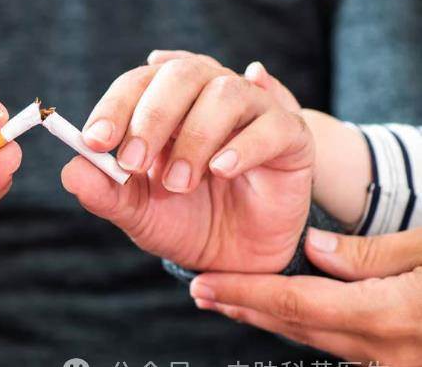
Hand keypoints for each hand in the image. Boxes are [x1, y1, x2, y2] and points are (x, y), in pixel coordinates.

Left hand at [62, 50, 312, 271]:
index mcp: (166, 104)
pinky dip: (242, 145)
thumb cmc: (183, 221)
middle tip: (133, 162)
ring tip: (179, 183)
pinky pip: (271, 125)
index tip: (94, 141)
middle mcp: (208, 95)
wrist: (234, 257)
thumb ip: (106, 192)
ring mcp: (252, 111)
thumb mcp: (138, 212)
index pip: (137, 83)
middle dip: (151, 117)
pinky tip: (220, 171)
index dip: (114, 107)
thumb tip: (70, 170)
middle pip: (181, 74)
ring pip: (224, 94)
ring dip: (194, 137)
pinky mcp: (289, 136)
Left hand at [190, 227, 421, 364]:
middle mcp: (383, 350)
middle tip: (202, 292)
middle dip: (243, 307)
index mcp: (385, 315)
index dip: (243, 291)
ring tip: (231, 302)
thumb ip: (371, 253)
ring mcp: (393, 364)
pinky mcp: (402, 362)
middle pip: (295, 326)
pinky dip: (306, 328)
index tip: (202, 284)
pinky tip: (288, 318)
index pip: (293, 302)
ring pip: (315, 341)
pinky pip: (341, 346)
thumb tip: (312, 247)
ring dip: (270, 320)